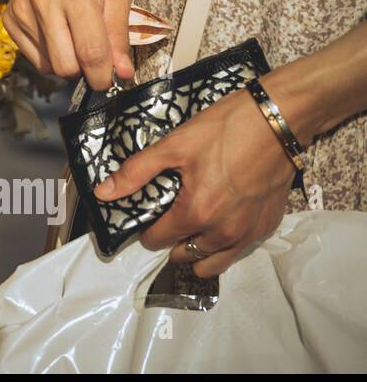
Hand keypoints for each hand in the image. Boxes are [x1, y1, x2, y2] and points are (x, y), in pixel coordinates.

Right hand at [4, 0, 132, 90]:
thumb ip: (119, 36)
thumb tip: (122, 74)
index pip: (90, 51)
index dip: (103, 75)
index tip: (110, 81)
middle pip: (64, 65)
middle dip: (83, 70)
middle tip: (94, 58)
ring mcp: (21, 6)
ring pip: (47, 64)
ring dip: (66, 59)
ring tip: (75, 36)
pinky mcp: (9, 15)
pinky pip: (31, 56)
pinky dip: (49, 53)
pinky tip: (57, 31)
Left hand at [94, 86, 297, 276]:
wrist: (279, 119)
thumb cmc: (226, 129)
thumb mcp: (174, 145)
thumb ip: (136, 172)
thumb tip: (102, 193)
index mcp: (198, 213)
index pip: (158, 241)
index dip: (147, 230)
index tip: (147, 215)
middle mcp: (225, 232)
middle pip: (186, 256)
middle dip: (172, 242)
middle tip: (170, 217)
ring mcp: (250, 232)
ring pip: (214, 262)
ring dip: (198, 250)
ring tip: (193, 224)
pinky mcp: (269, 225)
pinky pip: (240, 248)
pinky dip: (226, 241)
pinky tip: (221, 215)